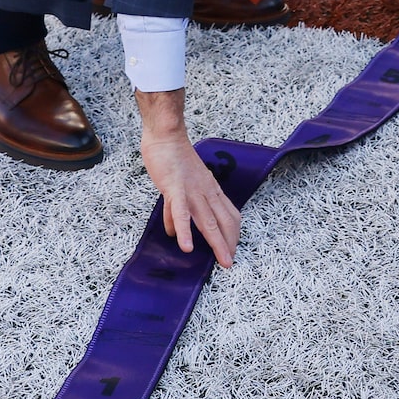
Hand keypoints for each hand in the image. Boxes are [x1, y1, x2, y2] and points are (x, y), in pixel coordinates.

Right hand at [137, 91, 240, 267]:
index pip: (229, 215)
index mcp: (210, 190)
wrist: (166, 135)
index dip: (232, 234)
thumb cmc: (173, 159)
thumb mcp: (181, 185)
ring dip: (217, 243)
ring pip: (208, 220)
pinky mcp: (175, 188)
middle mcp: (207, 191)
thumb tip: (172, 230)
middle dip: (229, 244)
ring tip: (223, 261)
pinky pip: (180, 212)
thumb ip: (178, 207)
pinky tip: (187, 247)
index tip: (231, 250)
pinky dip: (184, 230)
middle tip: (230, 263)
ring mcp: (192, 190)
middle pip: (224, 221)